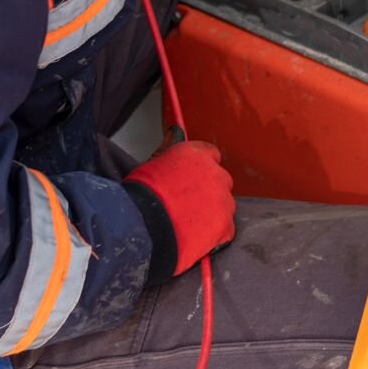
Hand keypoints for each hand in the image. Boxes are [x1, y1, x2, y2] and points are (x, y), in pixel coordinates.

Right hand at [124, 140, 235, 276]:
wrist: (141, 227)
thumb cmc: (141, 195)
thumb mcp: (152, 163)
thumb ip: (169, 148)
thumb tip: (175, 132)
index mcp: (198, 155)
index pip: (211, 154)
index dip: (200, 168)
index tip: (192, 178)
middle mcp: (215, 174)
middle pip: (220, 180)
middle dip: (207, 190)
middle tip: (186, 203)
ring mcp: (223, 201)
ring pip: (224, 205)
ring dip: (211, 212)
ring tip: (187, 223)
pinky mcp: (224, 226)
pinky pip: (226, 229)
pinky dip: (214, 234)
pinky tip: (195, 236)